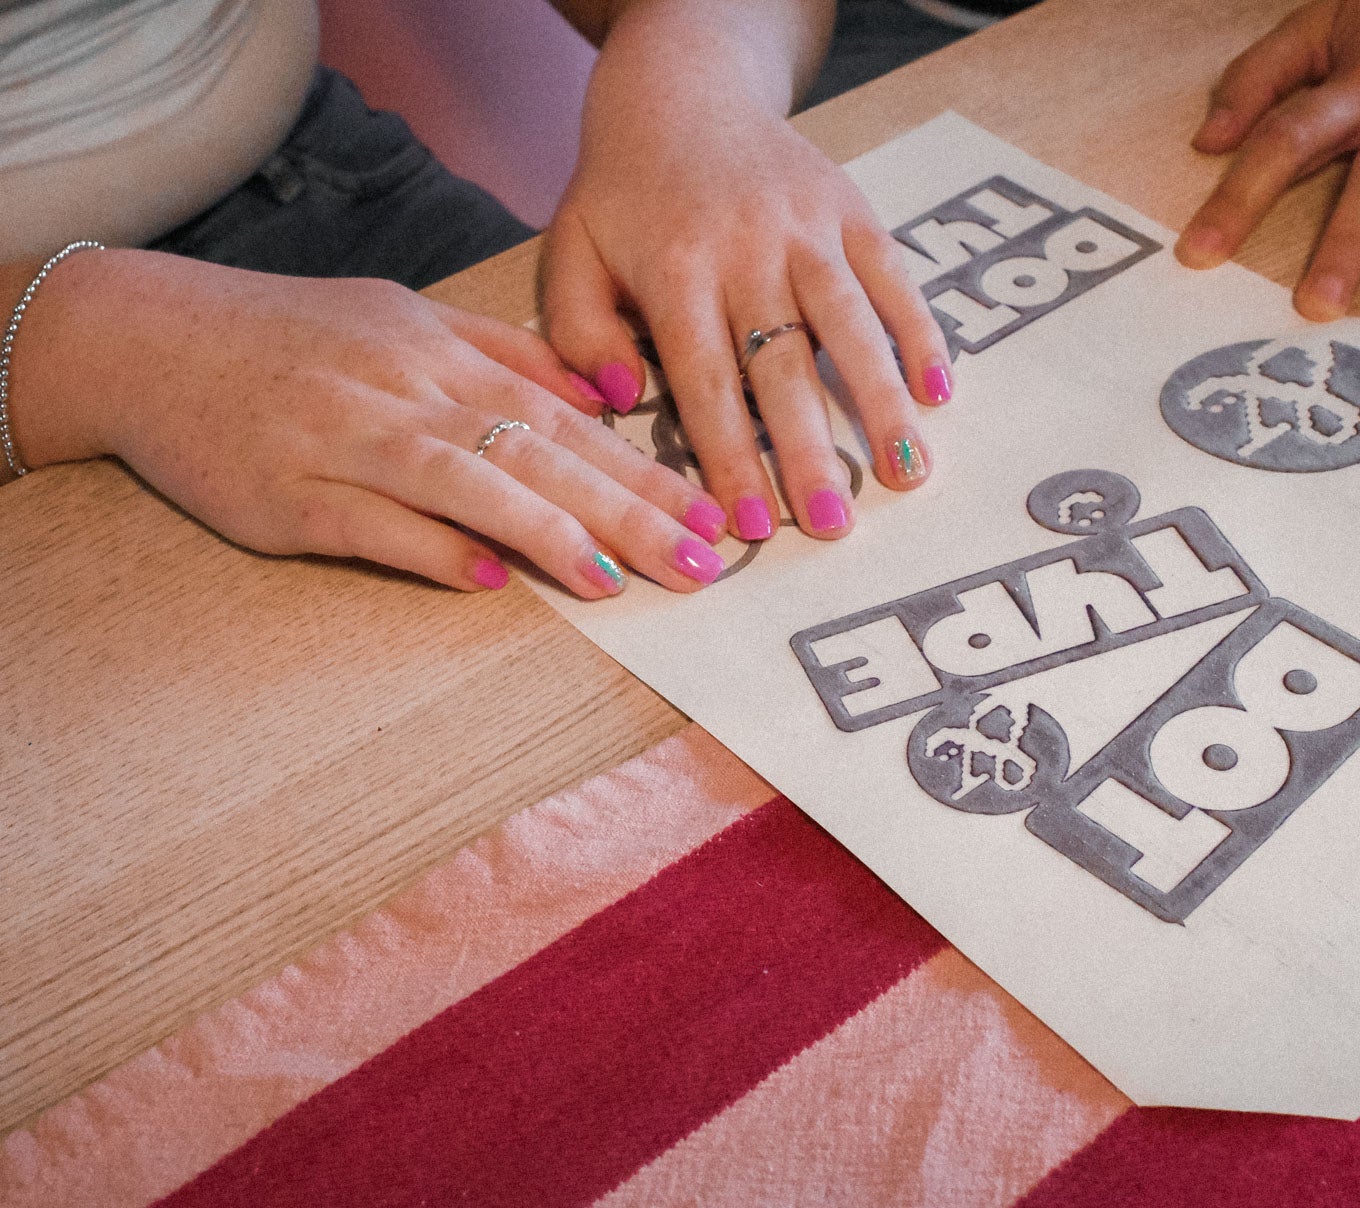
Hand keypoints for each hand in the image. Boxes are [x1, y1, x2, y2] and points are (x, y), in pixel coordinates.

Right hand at [8, 249, 727, 595]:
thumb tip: (607, 398)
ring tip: (617, 580)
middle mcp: (408, 392)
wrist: (146, 340)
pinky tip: (486, 582)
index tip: (708, 512)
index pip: (567, 418)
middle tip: (699, 562)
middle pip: (538, 453)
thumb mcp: (407, 321)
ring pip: (465, 483)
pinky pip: (371, 526)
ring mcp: (346, 441)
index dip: (644, 469)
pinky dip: (429, 550)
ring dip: (546, 534)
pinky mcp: (288, 495)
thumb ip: (509, 356)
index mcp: (444, 353)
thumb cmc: (290, 336)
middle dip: (628, 511)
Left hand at [540, 2, 950, 543]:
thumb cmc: (624, 193)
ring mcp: (808, 229)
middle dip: (809, 452)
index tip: (748, 525)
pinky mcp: (852, 212)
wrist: (683, 91)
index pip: (705, 381)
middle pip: (783, 366)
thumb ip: (581, 329)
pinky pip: (895, 278)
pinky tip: (938, 393)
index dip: (729, 456)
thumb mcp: (571, 251)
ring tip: (907, 473)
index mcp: (675, 269)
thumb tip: (621, 399)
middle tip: (830, 524)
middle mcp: (748, 250)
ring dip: (882, 403)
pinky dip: (921, 333)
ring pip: (851, 326)